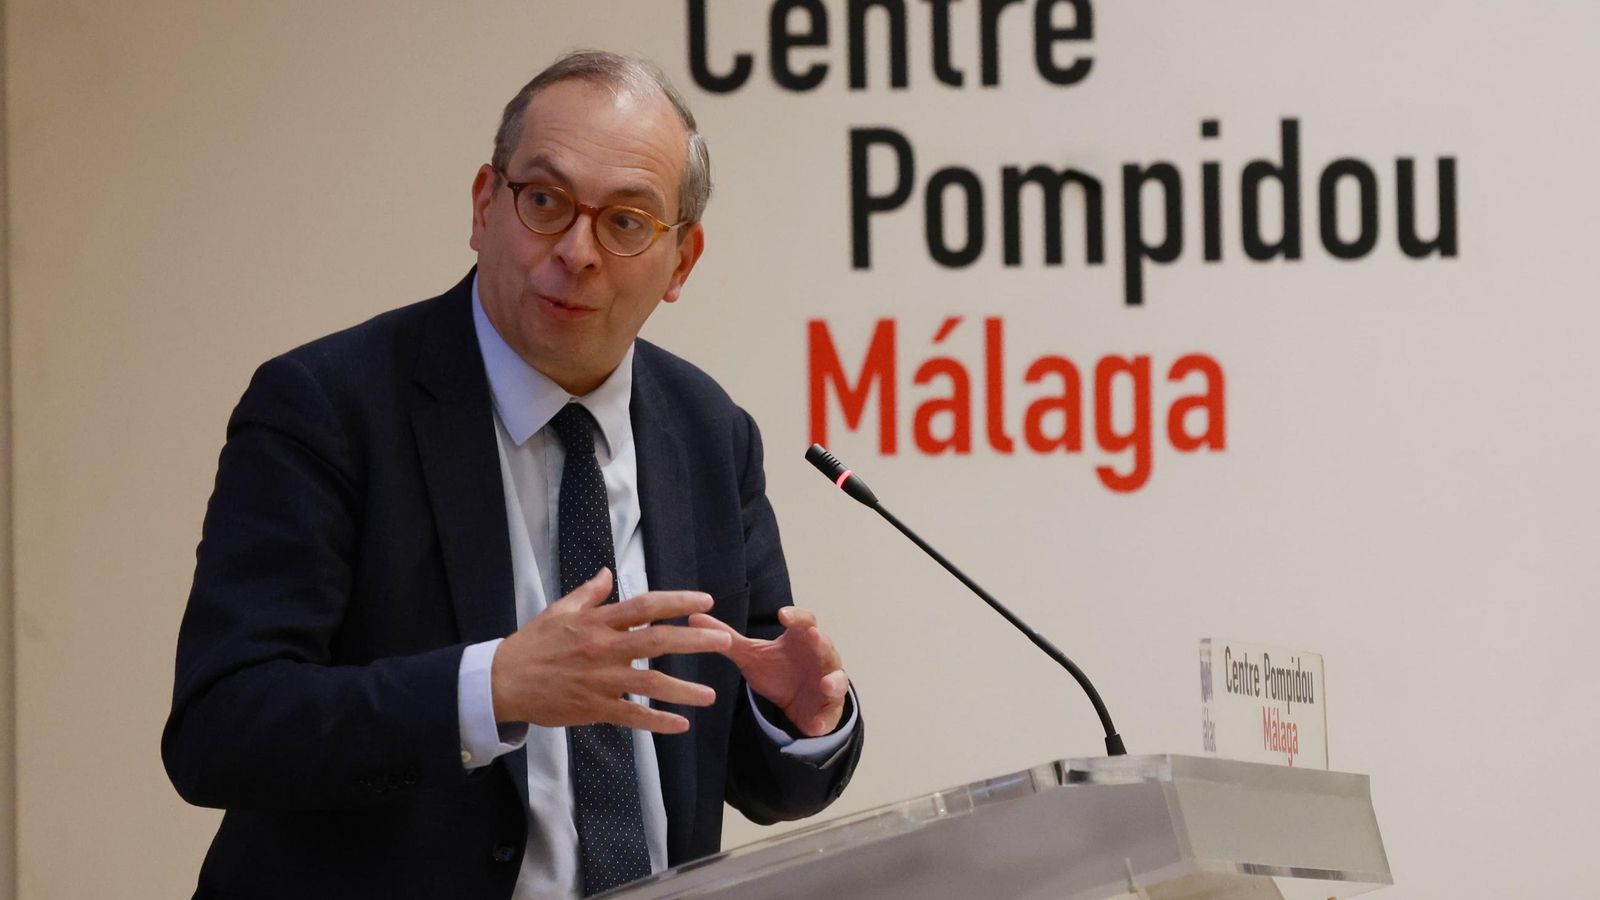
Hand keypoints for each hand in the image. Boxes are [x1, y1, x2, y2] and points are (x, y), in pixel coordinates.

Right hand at [491, 568, 731, 732]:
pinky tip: (680, 725)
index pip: (645, 606)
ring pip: (650, 684)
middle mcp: (604, 649)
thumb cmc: (533, 644)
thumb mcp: (559, 611)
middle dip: (694, 640)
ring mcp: (601, 681)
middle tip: (724, 641)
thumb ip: (588, 593)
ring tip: (710, 695)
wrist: (503, 681)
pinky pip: (632, 717)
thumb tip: (609, 573)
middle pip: (657, 641)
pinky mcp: (594, 708)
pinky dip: (657, 722)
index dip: (677, 601)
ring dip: (683, 690)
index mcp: (598, 622)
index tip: (705, 601)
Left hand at [690, 606, 848, 736]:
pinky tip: (815, 726)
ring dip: (834, 680)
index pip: (804, 621)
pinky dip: (824, 721)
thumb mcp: (751, 656)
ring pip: (837, 678)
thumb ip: (727, 638)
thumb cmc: (778, 671)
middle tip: (813, 636)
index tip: (782, 615)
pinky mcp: (829, 709)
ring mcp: (829, 682)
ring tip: (826, 685)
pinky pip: (829, 715)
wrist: (796, 705)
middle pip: (825, 645)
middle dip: (821, 641)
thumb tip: (693, 618)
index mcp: (802, 639)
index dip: (796, 617)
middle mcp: (821, 657)